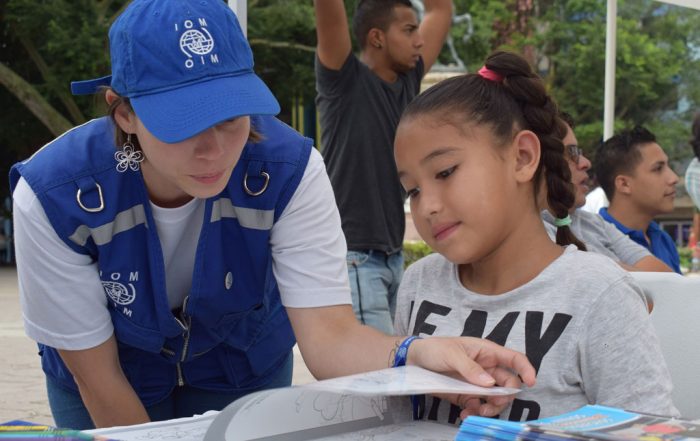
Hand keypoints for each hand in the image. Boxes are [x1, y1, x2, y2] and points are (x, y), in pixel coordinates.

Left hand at [407, 336, 535, 414]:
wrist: (413, 361)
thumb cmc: (434, 349)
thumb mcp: (451, 354)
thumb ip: (470, 368)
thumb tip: (490, 383)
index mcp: (487, 352)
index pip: (514, 358)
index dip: (526, 369)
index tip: (531, 382)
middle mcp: (486, 368)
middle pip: (508, 384)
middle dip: (504, 396)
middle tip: (491, 404)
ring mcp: (477, 383)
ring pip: (495, 399)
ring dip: (490, 408)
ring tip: (476, 412)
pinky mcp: (466, 395)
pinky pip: (478, 406)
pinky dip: (475, 412)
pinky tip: (465, 414)